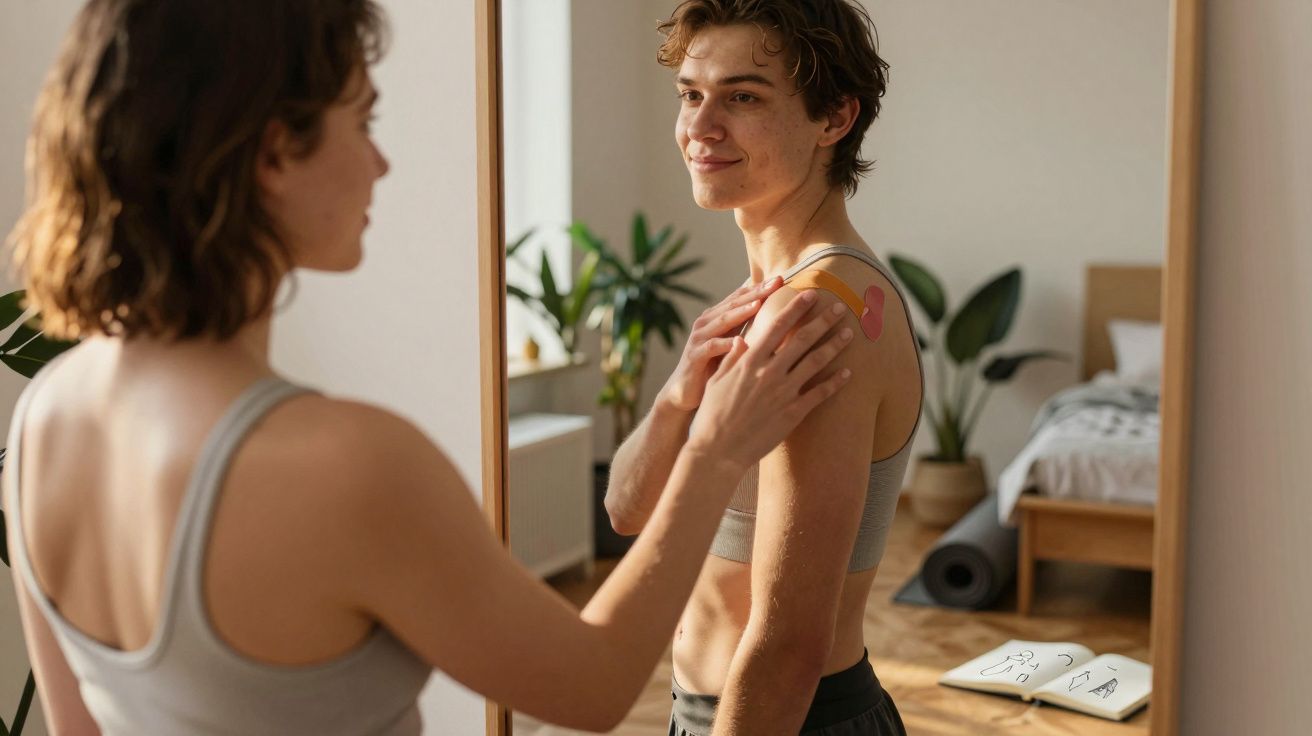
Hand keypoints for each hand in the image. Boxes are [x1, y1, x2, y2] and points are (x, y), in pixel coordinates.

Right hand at [657, 277, 785, 412]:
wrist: (686, 391)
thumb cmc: (714, 366)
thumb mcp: (733, 344)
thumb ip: (748, 327)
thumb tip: (780, 317)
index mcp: (718, 317)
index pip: (742, 296)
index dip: (761, 287)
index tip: (783, 279)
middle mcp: (707, 322)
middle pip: (734, 303)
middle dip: (756, 292)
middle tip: (776, 283)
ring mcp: (699, 338)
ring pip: (723, 320)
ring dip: (740, 312)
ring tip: (758, 304)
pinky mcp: (694, 356)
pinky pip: (711, 347)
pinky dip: (725, 344)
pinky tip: (739, 342)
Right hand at [688, 293, 854, 471]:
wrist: (718, 452)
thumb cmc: (712, 415)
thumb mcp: (717, 381)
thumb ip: (731, 359)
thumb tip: (741, 339)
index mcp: (749, 361)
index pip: (777, 326)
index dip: (795, 308)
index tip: (809, 294)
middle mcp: (769, 373)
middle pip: (802, 339)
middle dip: (823, 320)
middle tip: (839, 307)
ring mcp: (783, 393)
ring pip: (816, 363)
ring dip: (834, 345)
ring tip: (849, 333)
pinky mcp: (793, 414)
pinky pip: (820, 394)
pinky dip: (836, 382)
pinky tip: (848, 373)